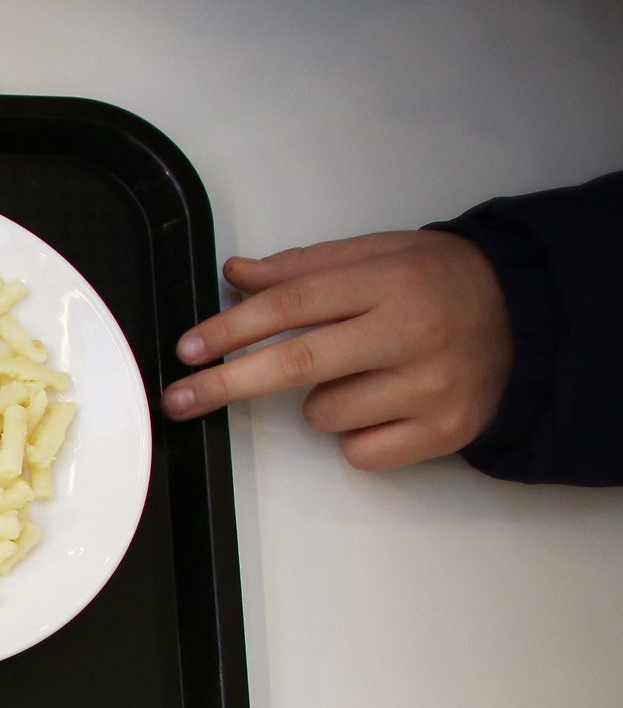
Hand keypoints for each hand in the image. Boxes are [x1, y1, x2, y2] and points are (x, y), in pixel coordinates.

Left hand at [162, 231, 511, 469]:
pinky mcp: (445, 431)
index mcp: (391, 281)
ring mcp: (431, 386)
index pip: (293, 305)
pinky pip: (360, 452)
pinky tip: (385, 406)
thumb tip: (238, 276)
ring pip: (324, 415)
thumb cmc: (442, 284)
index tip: (189, 349)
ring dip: (317, 404)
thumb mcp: (380, 254)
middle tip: (181, 399)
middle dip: (227, 384)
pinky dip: (355, 437)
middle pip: (298, 364)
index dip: (232, 329)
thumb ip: (306, 267)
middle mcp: (412, 333)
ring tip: (359, 377)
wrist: (527, 320)